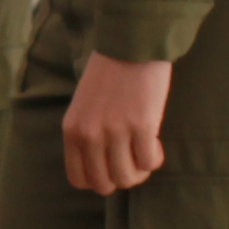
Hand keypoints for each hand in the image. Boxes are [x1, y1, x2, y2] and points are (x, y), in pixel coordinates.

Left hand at [60, 54, 172, 195]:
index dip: (98, 179)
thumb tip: (100, 164)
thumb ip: (86, 133)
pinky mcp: (141, 126)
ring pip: (128, 178)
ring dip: (140, 171)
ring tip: (145, 151)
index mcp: (72, 130)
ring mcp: (115, 132)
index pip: (78, 179)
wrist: (131, 45)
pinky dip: (155, 158)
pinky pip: (150, 162)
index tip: (111, 166)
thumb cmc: (109, 72)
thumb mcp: (83, 105)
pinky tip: (155, 142)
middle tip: (132, 160)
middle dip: (121, 178)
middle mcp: (90, 135)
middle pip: (104, 184)